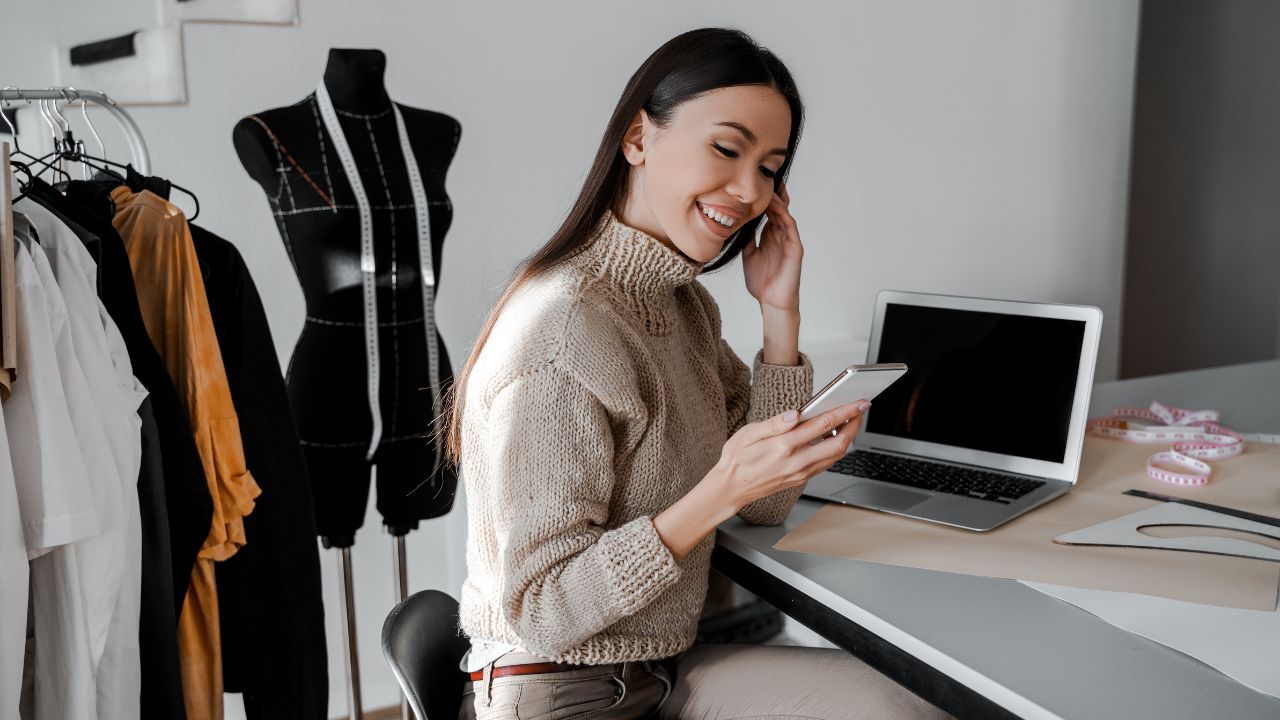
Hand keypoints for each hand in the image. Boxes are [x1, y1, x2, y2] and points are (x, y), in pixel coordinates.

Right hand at [711, 400, 867, 510]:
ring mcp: (801, 473)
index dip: (844, 412)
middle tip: (860, 411)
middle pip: (838, 444)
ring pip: (836, 456)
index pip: (822, 425)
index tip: (857, 403)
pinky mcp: (801, 479)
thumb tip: (795, 413)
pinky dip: (836, 450)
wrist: (731, 488)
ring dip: (848, 438)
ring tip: (850, 422)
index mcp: (783, 446)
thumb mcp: (747, 433)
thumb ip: (774, 423)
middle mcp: (796, 461)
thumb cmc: (736, 459)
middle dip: (854, 426)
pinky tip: (833, 438)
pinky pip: (826, 464)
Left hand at [742, 180, 802, 311]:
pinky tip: (777, 207)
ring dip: (778, 200)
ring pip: (785, 214)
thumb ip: (746, 239)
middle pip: (779, 207)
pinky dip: (784, 216)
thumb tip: (736, 224)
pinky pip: (791, 228)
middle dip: (774, 191)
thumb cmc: (762, 281)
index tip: (755, 181)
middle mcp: (781, 234)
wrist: (771, 302)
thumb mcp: (749, 255)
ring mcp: (789, 240)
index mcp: (770, 235)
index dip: (763, 196)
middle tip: (766, 173)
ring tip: (771, 185)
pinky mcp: (796, 249)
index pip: (769, 210)